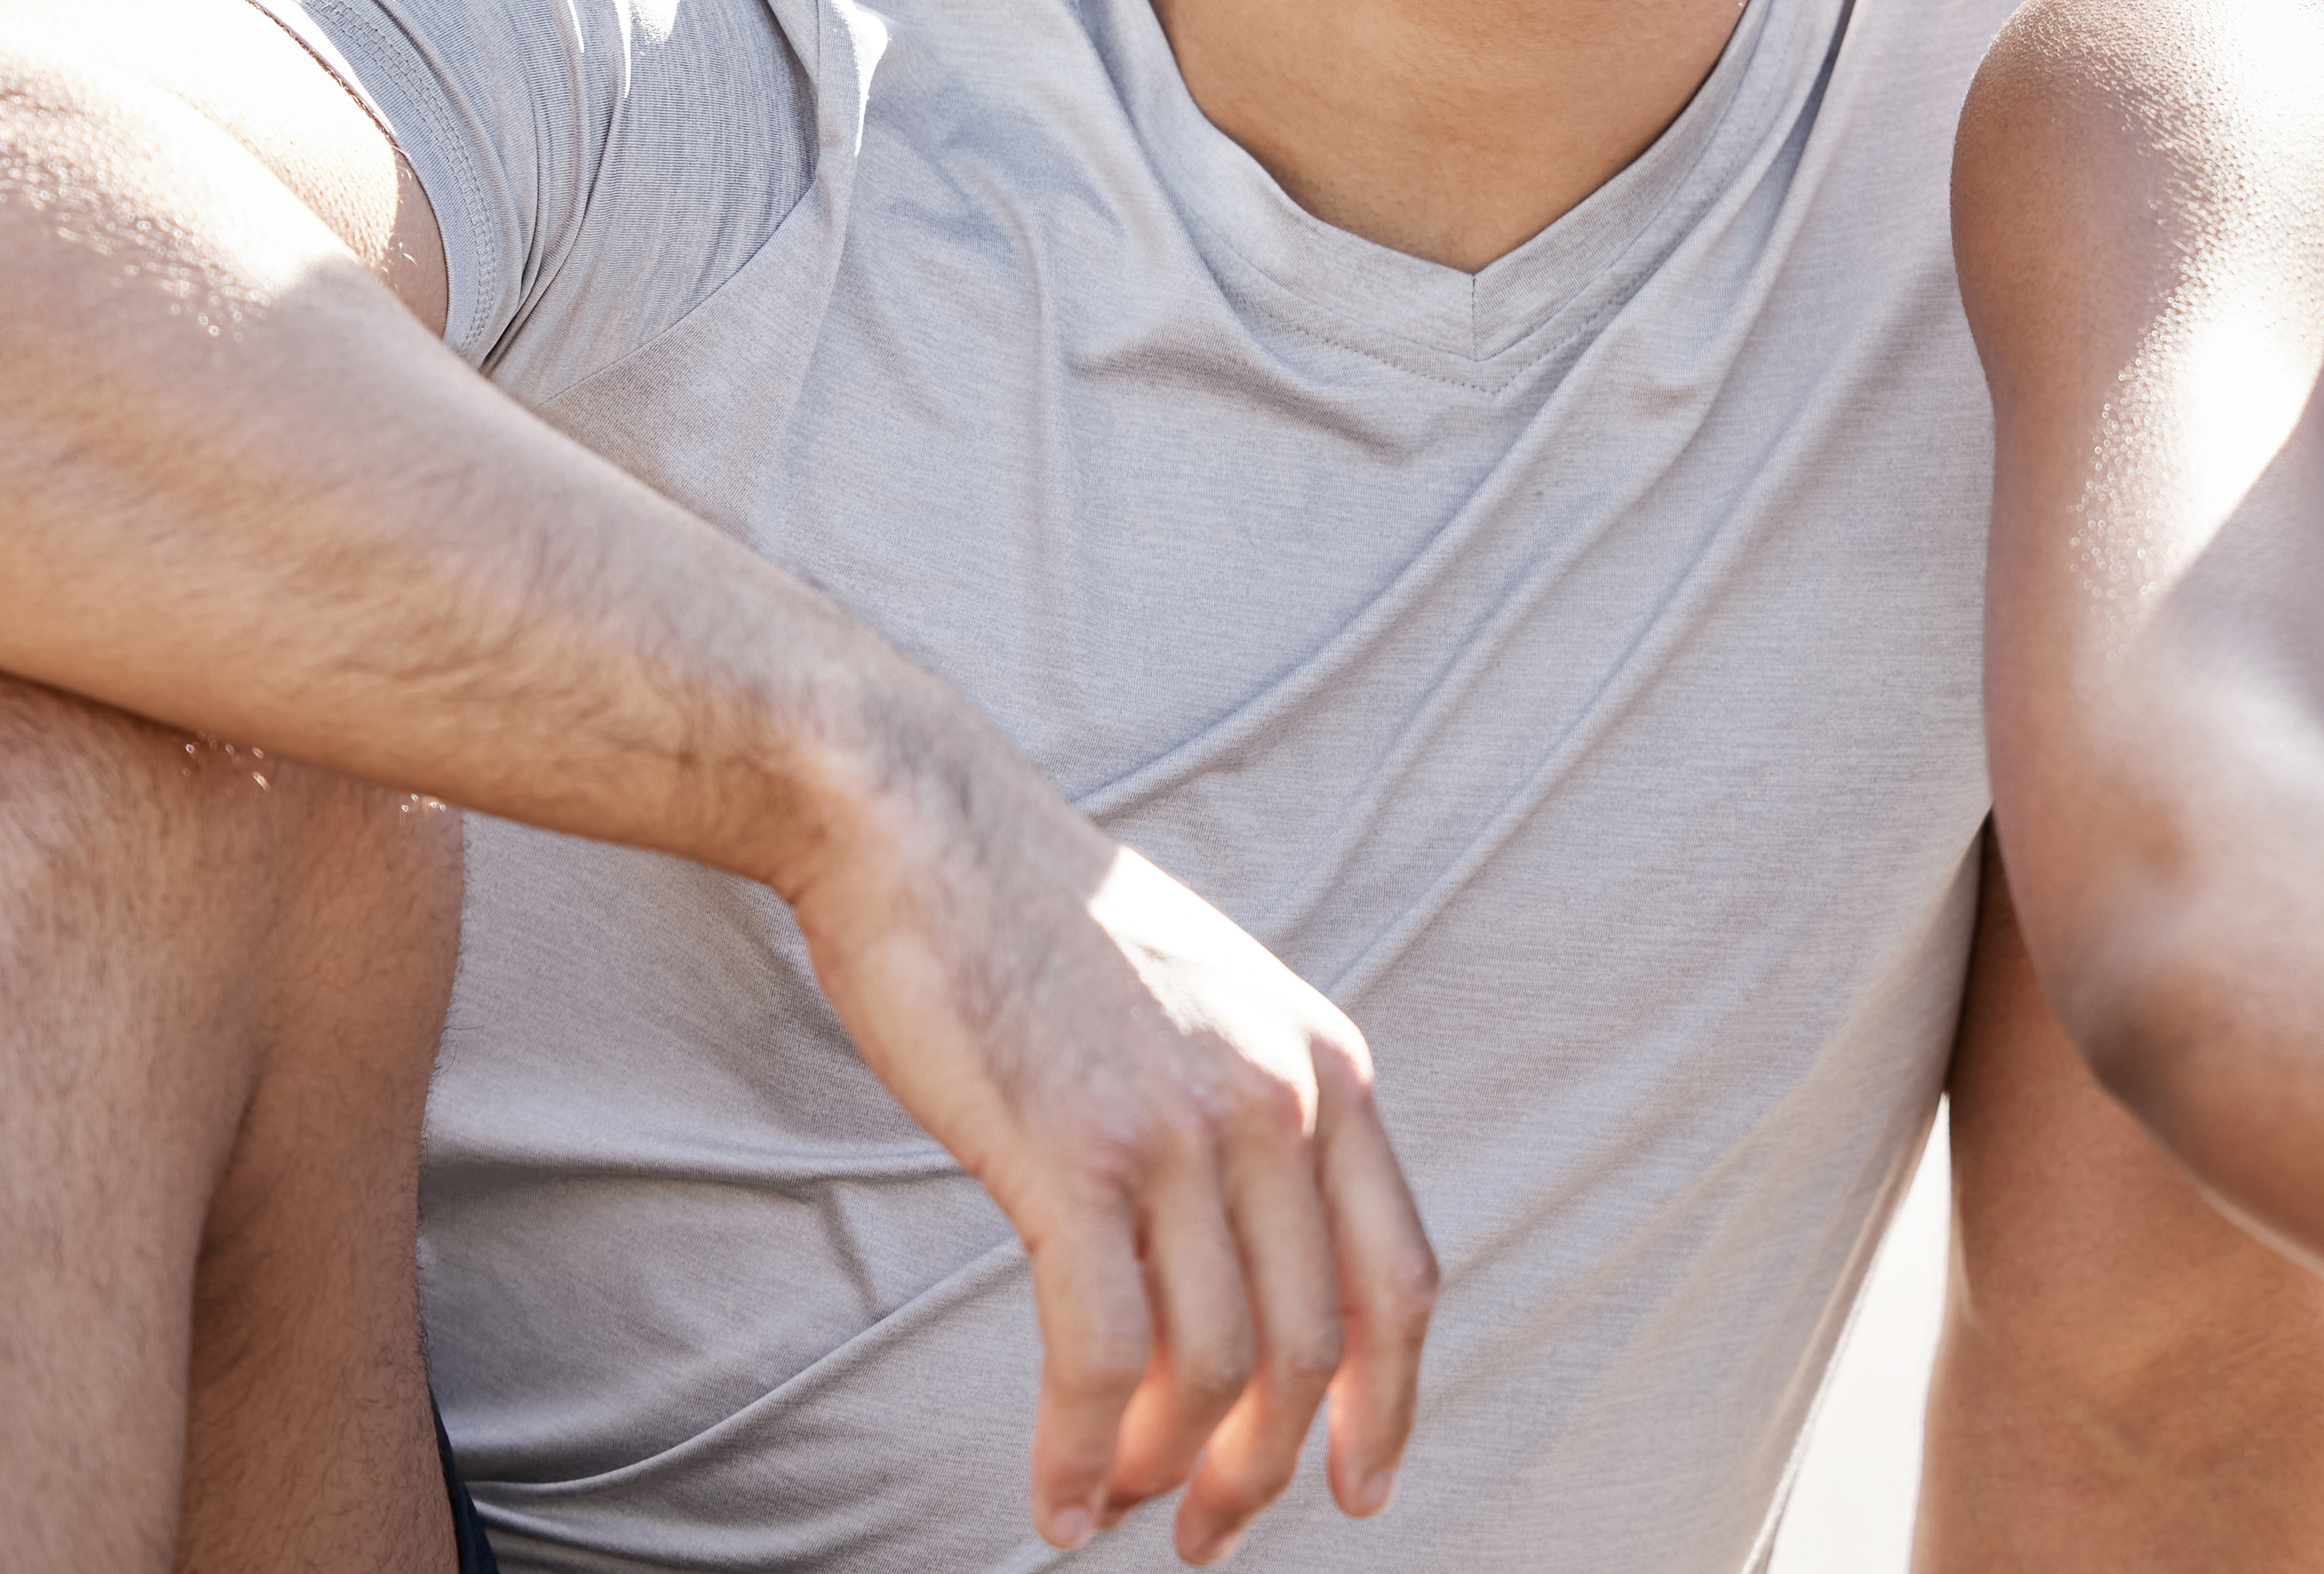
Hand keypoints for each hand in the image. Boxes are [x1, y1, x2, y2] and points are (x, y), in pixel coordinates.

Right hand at [779, 709, 1440, 1562]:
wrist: (921, 820)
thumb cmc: (1042, 925)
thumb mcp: (1208, 1007)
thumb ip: (1250, 1116)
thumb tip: (1246, 1264)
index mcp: (1328, 1065)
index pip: (1403, 1279)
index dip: (1387, 1404)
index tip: (1357, 1489)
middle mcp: (1282, 1098)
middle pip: (1314, 1345)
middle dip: (1265, 1467)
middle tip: (1208, 1534)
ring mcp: (1181, 1126)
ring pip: (1212, 1366)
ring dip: (1166, 1471)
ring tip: (1115, 1514)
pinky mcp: (1072, 1154)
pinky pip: (1100, 1354)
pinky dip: (1078, 1448)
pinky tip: (1054, 1496)